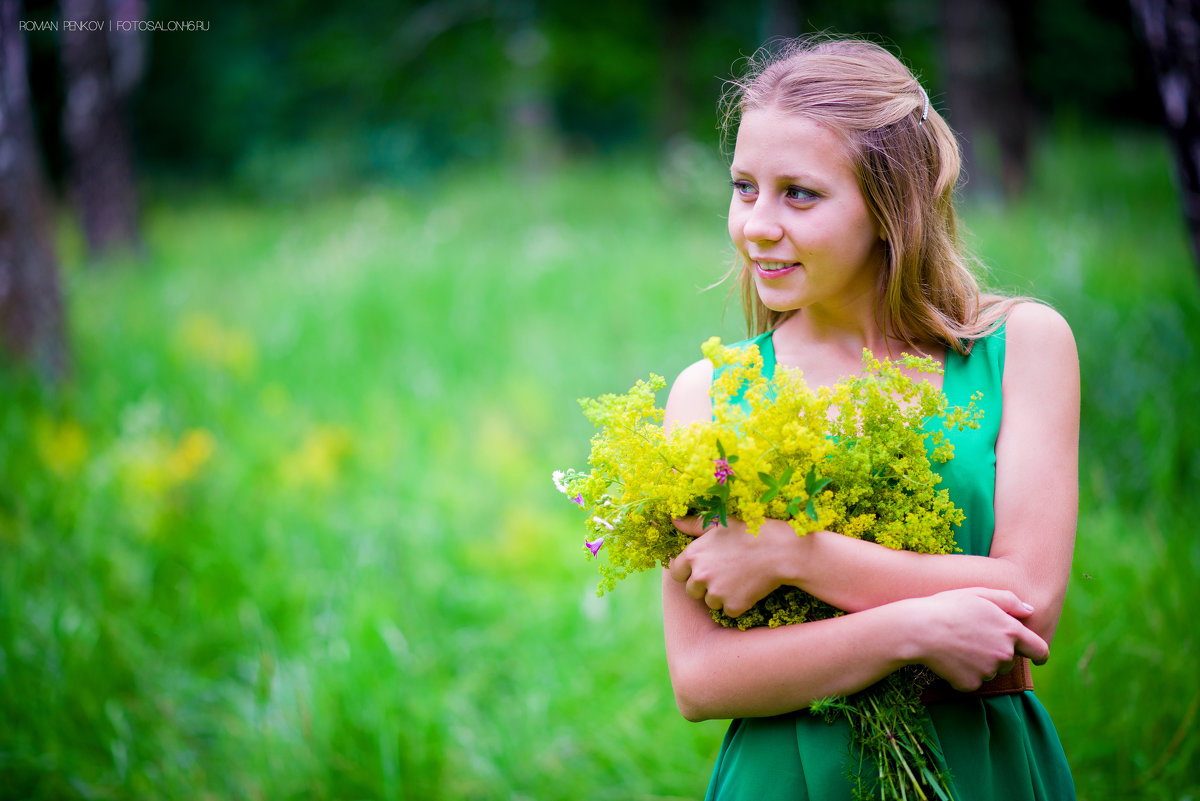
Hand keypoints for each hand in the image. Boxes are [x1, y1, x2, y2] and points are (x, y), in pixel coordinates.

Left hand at [667, 516, 797, 617]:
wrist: (782, 550)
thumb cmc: (751, 531)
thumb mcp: (721, 523)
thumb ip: (694, 524)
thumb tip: (674, 519)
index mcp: (694, 554)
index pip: (675, 572)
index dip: (687, 571)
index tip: (701, 568)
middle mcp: (701, 575)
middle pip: (691, 591)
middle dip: (704, 585)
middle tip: (724, 572)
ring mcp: (717, 592)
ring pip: (710, 602)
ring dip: (720, 595)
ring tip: (738, 577)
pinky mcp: (734, 606)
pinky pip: (729, 610)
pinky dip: (737, 603)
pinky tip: (748, 587)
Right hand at [905, 587, 1048, 690]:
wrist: (918, 629)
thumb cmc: (947, 607)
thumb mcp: (978, 594)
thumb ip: (1009, 601)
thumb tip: (1030, 610)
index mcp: (1010, 630)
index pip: (1039, 649)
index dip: (1040, 654)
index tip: (1038, 658)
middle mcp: (1004, 653)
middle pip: (1009, 660)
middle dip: (996, 652)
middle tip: (972, 638)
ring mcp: (988, 671)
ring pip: (990, 671)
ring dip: (979, 663)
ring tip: (957, 645)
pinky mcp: (971, 684)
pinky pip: (972, 681)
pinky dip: (963, 674)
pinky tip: (948, 659)